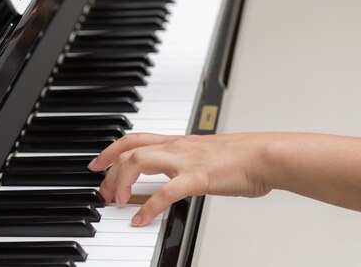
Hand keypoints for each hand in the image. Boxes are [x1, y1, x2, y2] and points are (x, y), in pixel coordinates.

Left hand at [88, 133, 270, 225]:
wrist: (263, 155)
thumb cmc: (238, 158)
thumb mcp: (203, 156)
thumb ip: (184, 164)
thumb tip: (172, 178)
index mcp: (176, 142)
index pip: (134, 138)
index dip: (111, 149)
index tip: (97, 163)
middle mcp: (175, 147)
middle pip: (129, 149)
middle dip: (109, 170)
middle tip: (104, 191)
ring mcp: (184, 160)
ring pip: (139, 161)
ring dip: (121, 180)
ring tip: (117, 200)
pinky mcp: (197, 177)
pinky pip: (165, 191)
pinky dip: (149, 207)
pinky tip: (141, 220)